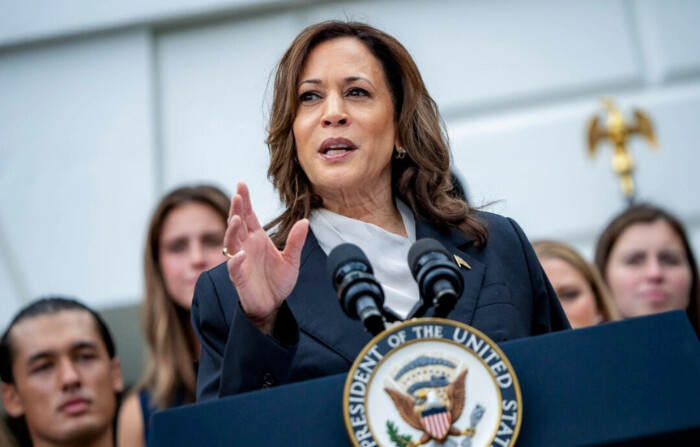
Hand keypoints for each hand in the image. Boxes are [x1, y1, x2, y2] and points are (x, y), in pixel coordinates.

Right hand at [224, 182, 308, 333]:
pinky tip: (240, 254)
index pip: (249, 216)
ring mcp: (240, 261)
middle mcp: (246, 246)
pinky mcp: (239, 278)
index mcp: (257, 239)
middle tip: (238, 194)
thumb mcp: (291, 260)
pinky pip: (234, 267)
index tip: (242, 185)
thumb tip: (305, 221)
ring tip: (236, 219)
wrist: (273, 305)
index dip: (245, 201)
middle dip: (236, 209)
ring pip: (231, 242)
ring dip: (232, 230)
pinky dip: (235, 260)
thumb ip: (296, 241)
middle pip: (237, 223)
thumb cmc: (278, 281)